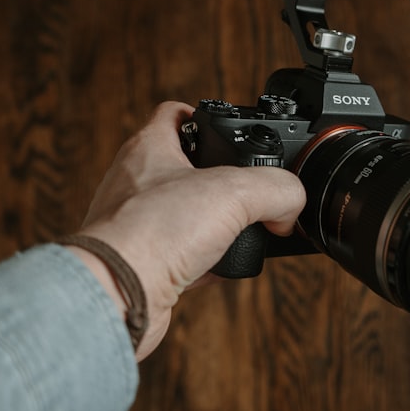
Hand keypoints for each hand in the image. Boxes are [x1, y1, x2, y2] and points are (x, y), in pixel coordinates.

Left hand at [66, 101, 305, 359]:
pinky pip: (182, 254)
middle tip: (247, 187)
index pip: (175, 113)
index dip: (206, 115)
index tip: (230, 128)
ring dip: (215, 222)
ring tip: (242, 229)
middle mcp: (136, 183)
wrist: (118, 297)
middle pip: (184, 166)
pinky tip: (225, 268)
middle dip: (220, 177)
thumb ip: (276, 189)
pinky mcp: (142, 263)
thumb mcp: (234, 193)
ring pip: (183, 213)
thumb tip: (291, 206)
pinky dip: (206, 260)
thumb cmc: (152, 235)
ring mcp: (137, 224)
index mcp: (149, 149)